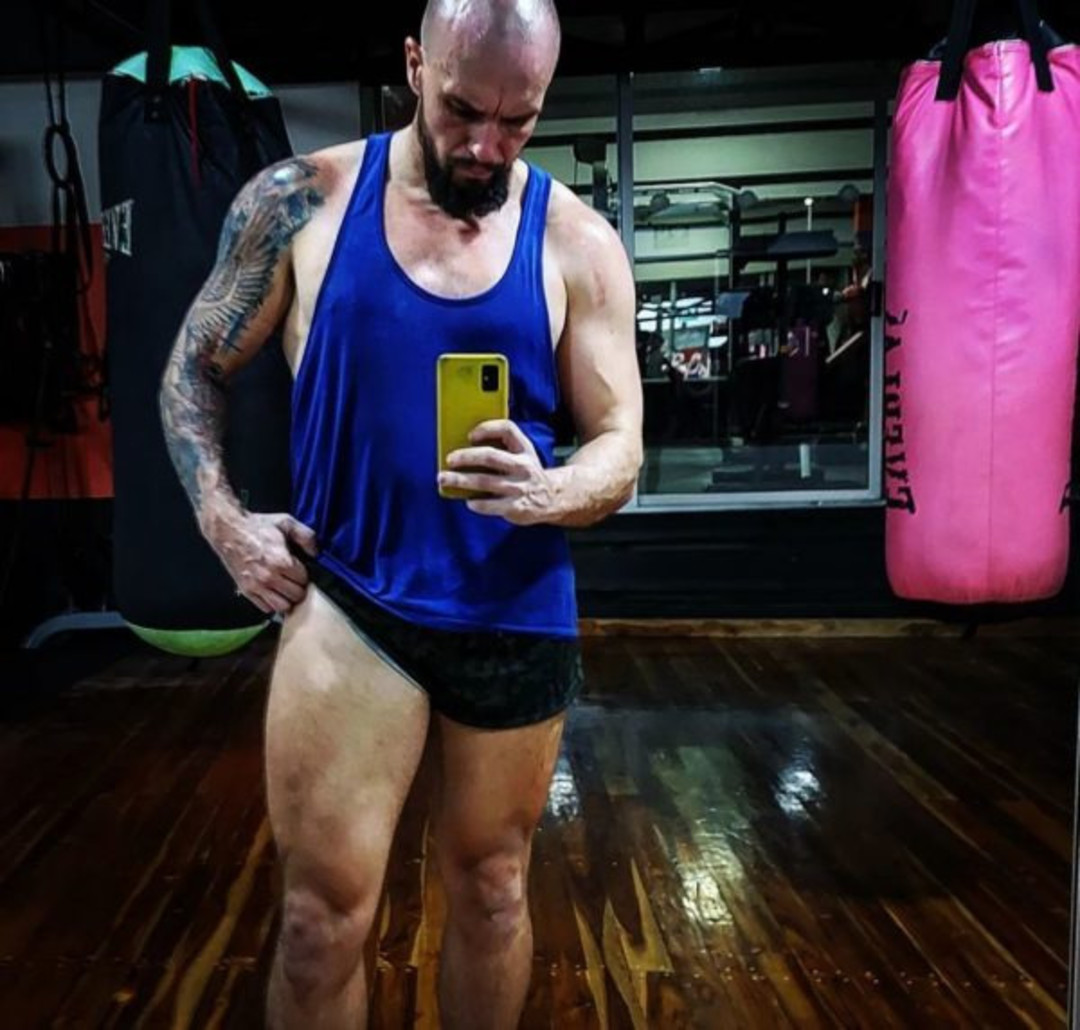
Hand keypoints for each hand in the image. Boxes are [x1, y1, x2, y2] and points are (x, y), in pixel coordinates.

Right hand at [204, 509, 317, 614]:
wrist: (228, 530)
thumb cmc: (257, 526)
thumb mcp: (286, 522)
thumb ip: (306, 536)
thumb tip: (316, 553)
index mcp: (281, 561)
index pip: (303, 580)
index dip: (304, 574)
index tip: (300, 568)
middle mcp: (268, 577)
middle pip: (295, 596)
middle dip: (298, 587)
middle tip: (294, 579)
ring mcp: (256, 586)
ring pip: (282, 606)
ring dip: (287, 599)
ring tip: (285, 588)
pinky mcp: (246, 591)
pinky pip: (266, 608)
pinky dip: (272, 603)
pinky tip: (273, 591)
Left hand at [439, 420, 554, 525]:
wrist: (552, 500)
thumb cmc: (527, 475)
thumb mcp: (523, 456)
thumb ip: (502, 449)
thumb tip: (464, 450)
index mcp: (524, 450)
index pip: (508, 430)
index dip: (487, 428)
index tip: (470, 435)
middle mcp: (523, 467)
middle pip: (490, 456)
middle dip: (466, 457)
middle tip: (449, 459)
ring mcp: (519, 488)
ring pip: (484, 481)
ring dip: (460, 480)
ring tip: (444, 479)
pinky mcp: (515, 507)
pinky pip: (489, 505)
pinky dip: (475, 503)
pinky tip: (468, 501)